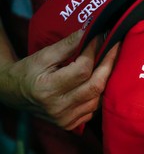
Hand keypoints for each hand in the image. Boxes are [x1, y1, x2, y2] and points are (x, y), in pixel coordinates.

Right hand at [0, 30, 119, 129]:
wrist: (15, 94)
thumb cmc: (29, 71)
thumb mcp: (44, 55)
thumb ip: (68, 45)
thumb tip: (89, 30)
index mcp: (48, 89)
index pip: (82, 69)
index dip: (94, 51)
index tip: (101, 36)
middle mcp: (58, 108)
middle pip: (95, 85)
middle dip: (109, 63)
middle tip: (116, 46)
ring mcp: (65, 119)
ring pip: (98, 97)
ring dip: (106, 78)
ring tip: (109, 60)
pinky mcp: (70, 124)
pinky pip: (93, 108)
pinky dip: (99, 93)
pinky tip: (99, 79)